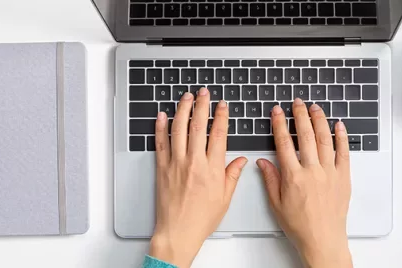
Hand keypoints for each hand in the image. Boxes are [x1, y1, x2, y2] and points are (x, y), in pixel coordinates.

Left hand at [149, 88, 247, 267]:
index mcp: (212, 169)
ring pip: (178, 129)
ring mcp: (176, 164)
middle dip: (201, 106)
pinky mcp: (162, 168)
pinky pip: (160, 143)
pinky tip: (163, 116)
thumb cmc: (201, 219)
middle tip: (203, 93)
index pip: (218, 135)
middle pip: (198, 126)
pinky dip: (160, 127)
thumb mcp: (225, 198)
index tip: (222, 105)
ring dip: (182, 110)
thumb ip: (232, 176)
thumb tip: (241, 161)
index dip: (221, 116)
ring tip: (186, 97)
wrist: (178, 232)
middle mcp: (194, 163)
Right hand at [257, 98, 352, 267]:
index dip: (279, 124)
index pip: (284, 143)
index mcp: (293, 176)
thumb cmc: (300, 225)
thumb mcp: (276, 203)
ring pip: (324, 139)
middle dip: (300, 115)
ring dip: (319, 120)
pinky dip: (342, 137)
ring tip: (315, 108)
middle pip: (305, 136)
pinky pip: (344, 152)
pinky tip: (338, 125)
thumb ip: (270, 179)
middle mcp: (312, 171)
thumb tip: (263, 162)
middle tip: (297, 103)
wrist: (322, 239)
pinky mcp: (343, 177)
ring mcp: (330, 172)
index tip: (277, 112)